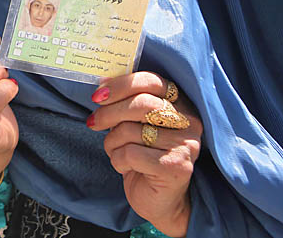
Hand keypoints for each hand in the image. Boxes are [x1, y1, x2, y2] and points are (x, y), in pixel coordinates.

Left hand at [88, 72, 201, 236]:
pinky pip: (131, 153)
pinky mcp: (176, 167)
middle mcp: (189, 122)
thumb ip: (127, 104)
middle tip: (94, 122)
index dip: (120, 85)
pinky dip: (118, 159)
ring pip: (131, 130)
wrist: (160, 201)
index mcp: (180, 104)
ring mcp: (185, 145)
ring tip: (116, 152)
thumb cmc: (144, 157)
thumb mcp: (136, 125)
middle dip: (109, 113)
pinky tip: (125, 167)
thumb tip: (102, 83)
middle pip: (140, 104)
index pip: (151, 81)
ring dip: (112, 142)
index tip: (98, 95)